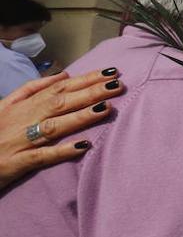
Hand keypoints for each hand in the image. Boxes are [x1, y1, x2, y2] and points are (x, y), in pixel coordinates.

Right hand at [0, 68, 122, 190]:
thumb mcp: (4, 105)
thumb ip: (31, 89)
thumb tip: (62, 75)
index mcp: (22, 106)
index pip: (59, 89)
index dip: (85, 80)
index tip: (110, 72)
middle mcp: (22, 120)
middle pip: (59, 103)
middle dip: (89, 93)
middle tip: (117, 85)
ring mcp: (19, 142)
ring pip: (53, 126)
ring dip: (80, 117)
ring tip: (106, 108)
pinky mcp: (15, 163)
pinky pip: (42, 156)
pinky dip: (62, 150)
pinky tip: (83, 146)